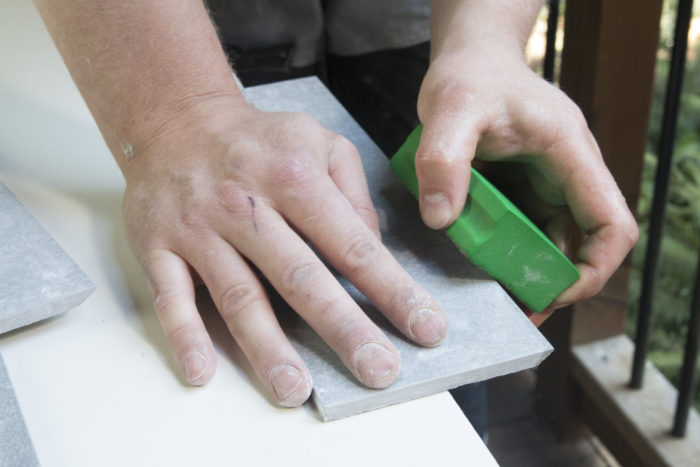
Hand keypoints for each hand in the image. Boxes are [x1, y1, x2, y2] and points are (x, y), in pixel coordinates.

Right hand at [122, 95, 447, 404]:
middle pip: (300, 276)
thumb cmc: (258, 141)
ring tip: (295, 390)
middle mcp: (248, 204)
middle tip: (376, 371)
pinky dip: (184, 335)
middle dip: (343, 328)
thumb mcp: (319, 143)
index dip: (392, 289)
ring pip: (238, 295)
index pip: (352, 244)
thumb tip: (374, 248)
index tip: (425, 327)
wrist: (177, 121)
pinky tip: (202, 372)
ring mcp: (200, 227)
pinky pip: (171, 295)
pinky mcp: (158, 245)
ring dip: (267, 347)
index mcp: (296, 177)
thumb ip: (353, 194)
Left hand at [415, 46, 637, 324]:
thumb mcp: (450, 109)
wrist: (469, 61)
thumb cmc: (470, 77)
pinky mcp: (523, 190)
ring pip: (549, 243)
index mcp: (570, 155)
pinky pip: (523, 231)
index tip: (552, 293)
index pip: (611, 225)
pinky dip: (505, 253)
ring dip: (525, 271)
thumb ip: (443, 159)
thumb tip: (441, 219)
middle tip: (511, 309)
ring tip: (491, 295)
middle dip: (550, 281)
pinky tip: (477, 264)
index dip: (593, 269)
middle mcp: (567, 174)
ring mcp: (546, 184)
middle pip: (580, 245)